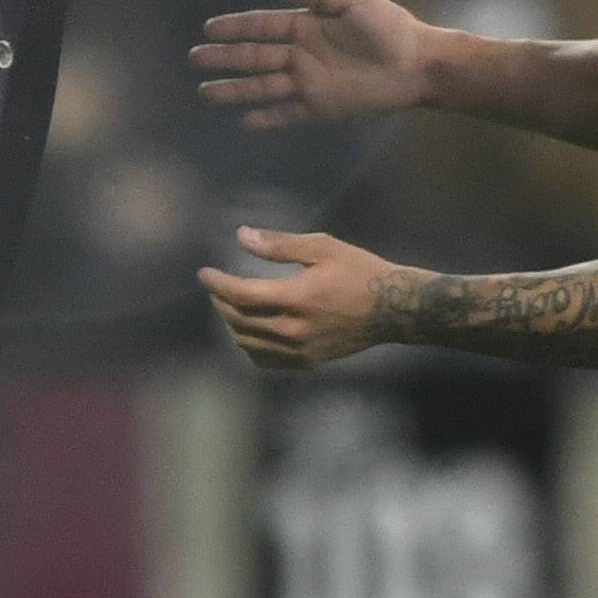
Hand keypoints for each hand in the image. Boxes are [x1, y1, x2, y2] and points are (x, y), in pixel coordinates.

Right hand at [191, 0, 433, 129]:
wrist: (417, 63)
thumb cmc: (390, 28)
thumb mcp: (356, 0)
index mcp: (307, 26)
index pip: (263, 26)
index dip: (236, 27)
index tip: (209, 28)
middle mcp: (300, 54)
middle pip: (254, 57)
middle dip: (224, 58)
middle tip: (194, 58)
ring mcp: (308, 82)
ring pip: (262, 87)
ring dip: (234, 89)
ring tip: (205, 93)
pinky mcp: (320, 106)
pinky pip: (286, 113)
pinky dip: (266, 118)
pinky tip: (243, 121)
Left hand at [199, 225, 403, 370]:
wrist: (392, 309)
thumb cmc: (359, 271)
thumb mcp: (322, 248)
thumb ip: (279, 245)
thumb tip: (240, 235)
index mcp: (296, 297)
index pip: (240, 294)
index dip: (216, 283)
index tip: (204, 274)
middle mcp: (294, 329)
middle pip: (239, 320)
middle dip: (220, 302)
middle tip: (216, 288)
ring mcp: (300, 350)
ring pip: (247, 343)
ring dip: (231, 324)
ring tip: (230, 307)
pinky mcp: (307, 362)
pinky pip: (264, 360)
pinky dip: (249, 346)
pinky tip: (249, 331)